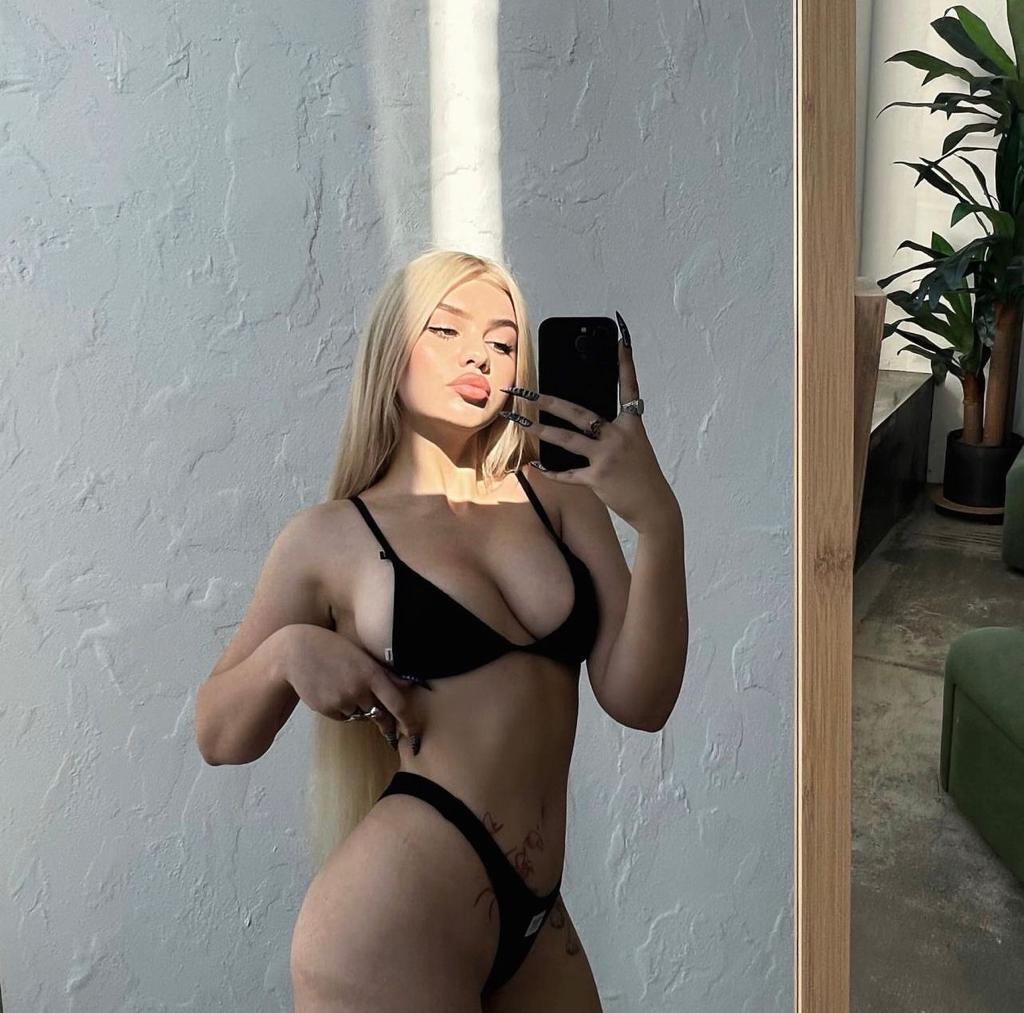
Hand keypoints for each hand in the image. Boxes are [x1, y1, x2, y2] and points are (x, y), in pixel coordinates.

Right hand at [280, 624, 424, 753]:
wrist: (296, 652)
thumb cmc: (333, 649)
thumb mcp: (361, 655)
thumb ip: (385, 673)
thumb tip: (409, 684)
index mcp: (371, 673)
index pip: (398, 703)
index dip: (409, 721)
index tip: (415, 733)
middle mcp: (358, 689)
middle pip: (378, 713)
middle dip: (383, 719)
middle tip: (387, 727)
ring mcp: (341, 700)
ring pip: (359, 714)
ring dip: (358, 707)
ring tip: (343, 685)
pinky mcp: (327, 709)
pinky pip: (343, 716)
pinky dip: (342, 709)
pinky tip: (331, 691)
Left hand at [499, 311, 676, 531]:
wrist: (654, 506)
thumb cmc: (642, 474)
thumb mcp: (633, 446)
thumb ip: (611, 431)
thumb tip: (582, 423)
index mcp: (631, 424)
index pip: (628, 387)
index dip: (625, 363)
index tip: (620, 339)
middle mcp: (619, 436)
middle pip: (579, 412)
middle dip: (549, 401)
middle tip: (527, 392)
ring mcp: (607, 457)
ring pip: (566, 439)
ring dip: (540, 429)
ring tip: (520, 422)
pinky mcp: (598, 479)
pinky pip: (568, 473)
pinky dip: (551, 471)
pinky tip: (537, 465)